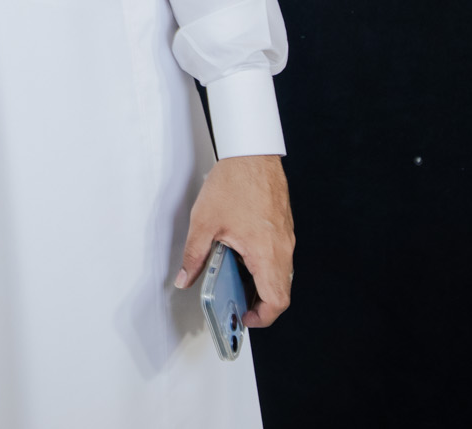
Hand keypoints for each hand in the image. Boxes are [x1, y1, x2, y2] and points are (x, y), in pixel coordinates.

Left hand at [175, 155, 294, 327]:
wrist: (252, 154)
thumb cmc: (234, 183)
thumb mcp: (204, 222)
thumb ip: (194, 255)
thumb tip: (185, 278)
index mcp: (266, 253)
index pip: (277, 300)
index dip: (262, 317)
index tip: (245, 318)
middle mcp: (282, 249)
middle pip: (280, 290)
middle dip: (259, 303)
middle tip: (237, 303)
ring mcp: (286, 238)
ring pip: (280, 273)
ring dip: (261, 282)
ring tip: (234, 278)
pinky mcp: (283, 227)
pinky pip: (279, 256)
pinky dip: (263, 264)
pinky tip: (240, 254)